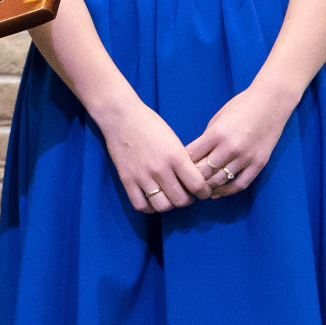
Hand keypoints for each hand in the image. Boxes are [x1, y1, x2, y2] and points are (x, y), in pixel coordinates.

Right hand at [97, 99, 211, 211]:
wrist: (121, 116)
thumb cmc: (150, 124)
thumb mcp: (173, 139)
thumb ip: (182, 160)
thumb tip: (192, 180)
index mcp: (176, 156)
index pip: (197, 185)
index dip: (204, 192)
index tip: (204, 192)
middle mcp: (160, 169)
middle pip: (181, 200)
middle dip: (188, 200)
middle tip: (187, 194)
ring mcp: (142, 176)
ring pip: (163, 206)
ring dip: (170, 205)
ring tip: (170, 197)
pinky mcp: (127, 180)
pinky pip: (141, 205)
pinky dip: (150, 207)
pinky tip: (153, 199)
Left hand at [185, 83, 293, 197]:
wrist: (271, 103)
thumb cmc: (241, 107)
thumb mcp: (217, 119)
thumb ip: (207, 139)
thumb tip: (194, 157)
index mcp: (216, 134)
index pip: (192, 156)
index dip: (181, 164)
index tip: (176, 168)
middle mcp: (230, 148)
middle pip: (204, 172)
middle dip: (192, 178)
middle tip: (184, 183)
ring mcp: (245, 158)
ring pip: (220, 181)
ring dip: (207, 187)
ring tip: (198, 190)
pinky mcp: (258, 164)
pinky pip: (240, 184)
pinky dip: (227, 191)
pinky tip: (217, 192)